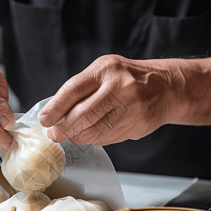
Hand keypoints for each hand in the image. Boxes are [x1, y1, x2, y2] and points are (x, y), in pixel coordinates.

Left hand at [39, 54, 175, 144]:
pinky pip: (105, 139)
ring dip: (75, 137)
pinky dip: (91, 139)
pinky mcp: (134, 128)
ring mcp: (129, 111)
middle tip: (53, 134)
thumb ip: (81, 88)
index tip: (44, 120)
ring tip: (67, 135)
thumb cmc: (128, 77)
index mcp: (107, 70)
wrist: (166, 88)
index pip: (73, 90)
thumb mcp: (104, 71)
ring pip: (93, 132)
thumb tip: (56, 112)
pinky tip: (87, 135)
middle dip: (63, 129)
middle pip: (83, 116)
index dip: (55, 108)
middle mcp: (119, 89)